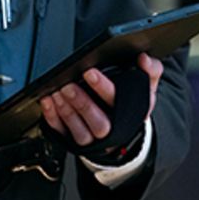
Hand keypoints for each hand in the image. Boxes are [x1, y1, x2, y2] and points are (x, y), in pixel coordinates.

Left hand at [39, 52, 162, 147]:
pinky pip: (62, 132)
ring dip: (66, 110)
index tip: (89, 72)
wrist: (125, 125)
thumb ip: (151, 70)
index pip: (119, 102)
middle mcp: (114, 129)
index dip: (103, 88)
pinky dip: (53, 117)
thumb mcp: (146, 85)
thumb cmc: (133, 101)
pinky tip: (47, 101)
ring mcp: (94, 137)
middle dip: (82, 103)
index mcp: (132, 113)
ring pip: (79, 130)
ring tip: (56, 90)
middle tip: (68, 84)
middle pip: (98, 122)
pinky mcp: (76, 141)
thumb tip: (144, 58)